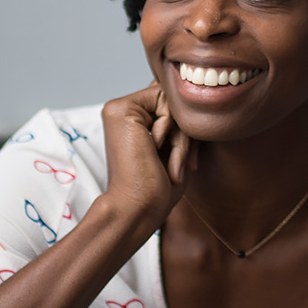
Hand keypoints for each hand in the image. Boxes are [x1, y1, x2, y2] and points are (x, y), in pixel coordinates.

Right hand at [96, 83, 192, 234]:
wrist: (139, 209)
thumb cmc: (158, 189)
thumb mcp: (176, 149)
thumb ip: (180, 123)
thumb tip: (188, 98)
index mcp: (132, 120)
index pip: (174, 108)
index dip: (186, 133)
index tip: (187, 163)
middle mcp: (123, 111)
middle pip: (175, 104)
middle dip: (185, 136)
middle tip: (177, 166)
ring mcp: (120, 108)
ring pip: (174, 104)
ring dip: (180, 139)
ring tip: (170, 165)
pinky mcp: (122, 109)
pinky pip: (168, 105)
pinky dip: (173, 134)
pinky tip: (157, 153)